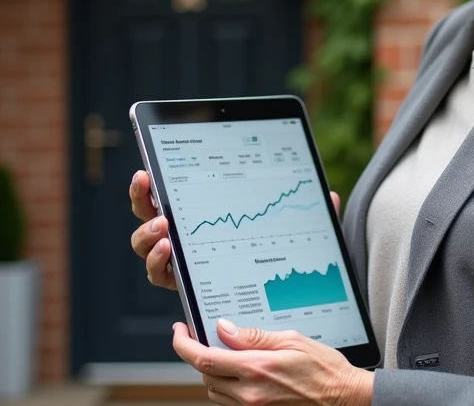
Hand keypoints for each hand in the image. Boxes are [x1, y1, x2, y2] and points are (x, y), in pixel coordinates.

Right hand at [130, 171, 342, 291]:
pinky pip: (162, 275)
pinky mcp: (184, 284)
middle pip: (150, 213)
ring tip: (164, 230)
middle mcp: (185, 234)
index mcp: (205, 212)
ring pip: (148, 246)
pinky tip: (170, 255)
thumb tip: (329, 194)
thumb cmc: (282, 259)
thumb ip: (311, 214)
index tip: (148, 171)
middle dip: (143, 201)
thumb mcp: (296, 232)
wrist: (280, 302)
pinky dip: (159, 263)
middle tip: (154, 194)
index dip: (153, 183)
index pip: (172, 192)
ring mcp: (181, 260)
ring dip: (149, 235)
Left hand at [174, 319, 372, 405]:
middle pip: (205, 375)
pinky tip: (241, 374)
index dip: (183, 345)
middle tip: (207, 338)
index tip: (179, 332)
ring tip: (226, 355)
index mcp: (256, 369)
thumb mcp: (291, 339)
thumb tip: (223, 329)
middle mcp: (250, 394)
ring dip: (213, 373)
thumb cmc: (324, 368)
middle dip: (200, 355)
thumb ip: (253, 336)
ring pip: (214, 392)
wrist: (344, 398)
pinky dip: (227, 388)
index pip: (204, 358)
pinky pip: (229, 403)